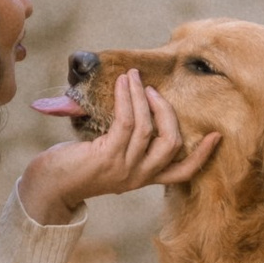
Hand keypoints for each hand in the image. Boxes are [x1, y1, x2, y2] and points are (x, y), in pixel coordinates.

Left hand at [17, 66, 216, 221]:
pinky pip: (127, 121)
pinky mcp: (108, 157)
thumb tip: (136, 101)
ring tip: (133, 77)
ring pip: (148, 127)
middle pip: (171, 143)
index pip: (183, 172)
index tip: (216, 135)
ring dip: (142, 96)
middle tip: (154, 90)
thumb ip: (127, 142)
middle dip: (167, 111)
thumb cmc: (75, 166)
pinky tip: (125, 84)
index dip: (202, 155)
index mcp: (143, 179)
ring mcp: (124, 169)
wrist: (48, 186)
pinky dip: (128, 97)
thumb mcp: (109, 157)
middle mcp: (138, 177)